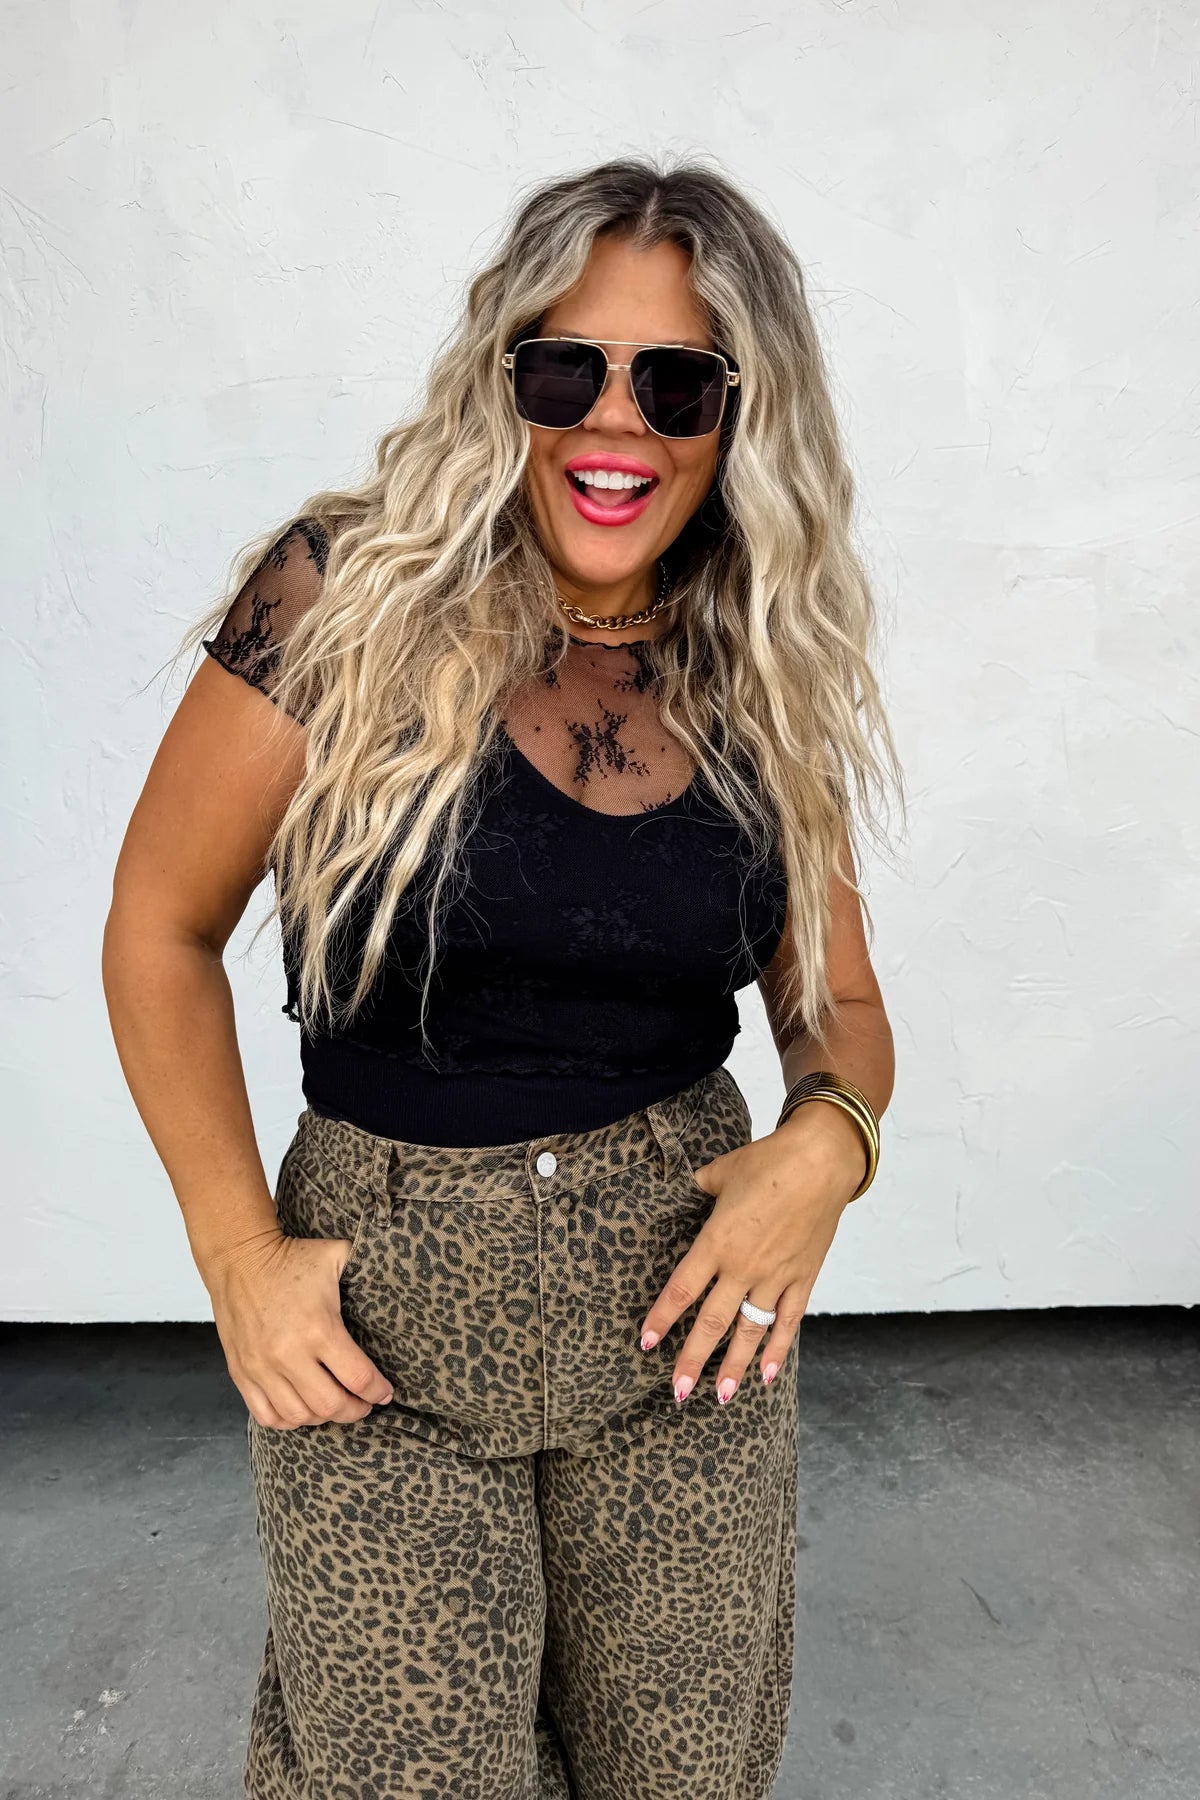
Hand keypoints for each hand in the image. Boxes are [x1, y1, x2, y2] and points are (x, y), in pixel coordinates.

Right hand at [206, 1230, 394, 1428]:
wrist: (239, 1258)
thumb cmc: (292, 1258)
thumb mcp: (337, 1255)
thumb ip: (367, 1268)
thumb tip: (396, 1277)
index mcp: (319, 1328)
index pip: (358, 1378)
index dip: (378, 1391)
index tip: (385, 1393)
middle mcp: (289, 1354)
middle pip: (330, 1405)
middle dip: (355, 1410)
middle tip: (364, 1404)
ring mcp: (262, 1368)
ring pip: (299, 1415)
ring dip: (323, 1417)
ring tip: (336, 1405)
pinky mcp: (242, 1373)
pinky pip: (267, 1415)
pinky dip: (288, 1419)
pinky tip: (303, 1409)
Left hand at [637, 1100, 866, 1404]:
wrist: (821, 1161)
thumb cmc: (768, 1161)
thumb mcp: (722, 1171)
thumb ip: (699, 1188)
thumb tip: (686, 1188)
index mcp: (717, 1242)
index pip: (682, 1288)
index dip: (662, 1317)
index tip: (646, 1342)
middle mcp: (743, 1267)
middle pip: (712, 1322)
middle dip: (693, 1359)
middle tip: (678, 1391)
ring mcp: (775, 1276)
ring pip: (750, 1330)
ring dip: (735, 1365)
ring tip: (720, 1395)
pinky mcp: (802, 1278)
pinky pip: (787, 1321)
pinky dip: (778, 1349)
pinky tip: (767, 1375)